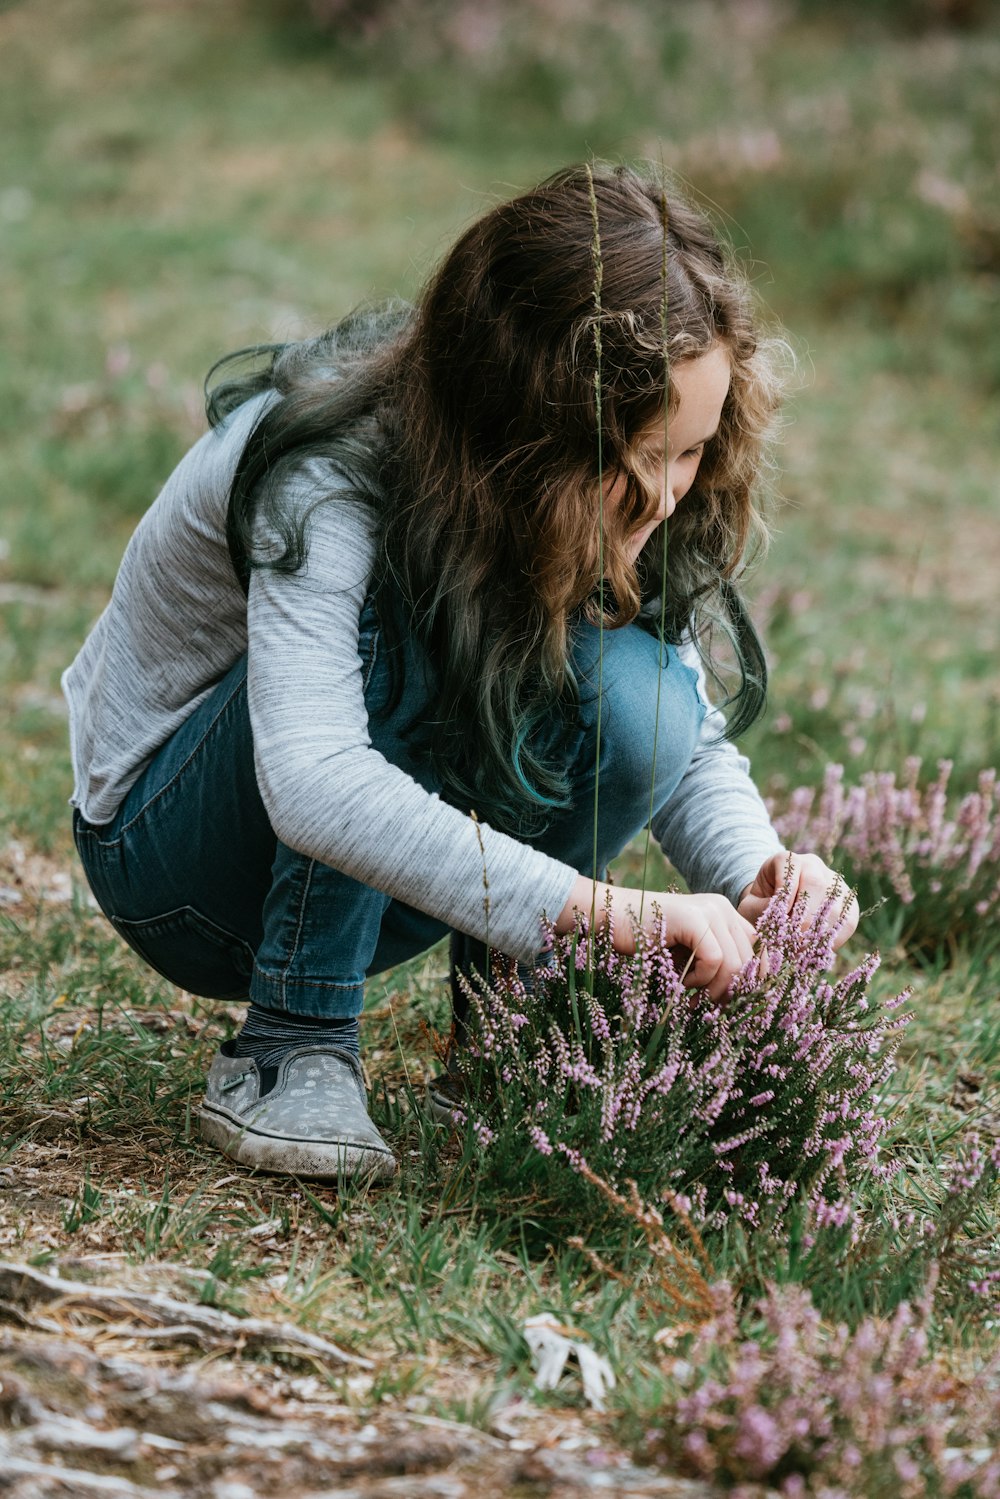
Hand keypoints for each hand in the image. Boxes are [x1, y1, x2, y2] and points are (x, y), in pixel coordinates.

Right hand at [556, 877, 756, 1002]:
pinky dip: (700, 979)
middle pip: (751, 960)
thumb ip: (715, 965)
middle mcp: (723, 907)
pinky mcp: (693, 919)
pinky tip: (681, 981)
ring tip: (692, 998)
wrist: (609, 919)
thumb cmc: (646, 942)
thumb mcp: (687, 955)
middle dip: (733, 992)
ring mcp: (710, 910)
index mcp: (725, 914)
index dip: (754, 980)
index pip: (759, 950)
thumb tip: (743, 999)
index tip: (737, 1005)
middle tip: (710, 1009)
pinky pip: (715, 960)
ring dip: (714, 989)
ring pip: (736, 963)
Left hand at [737, 851, 858, 949]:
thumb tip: (780, 921)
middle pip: (816, 885)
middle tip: (790, 942)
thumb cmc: (760, 906)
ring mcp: (834, 884)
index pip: (790, 871)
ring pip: (834, 905)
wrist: (775, 908)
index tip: (779, 918)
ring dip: (817, 932)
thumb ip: (761, 909)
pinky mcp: (848, 904)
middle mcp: (814, 866)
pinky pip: (846, 922)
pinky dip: (830, 940)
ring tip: (800, 951)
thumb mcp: (751, 905)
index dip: (786, 896)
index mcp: (787, 860)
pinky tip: (814, 952)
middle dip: (803, 918)